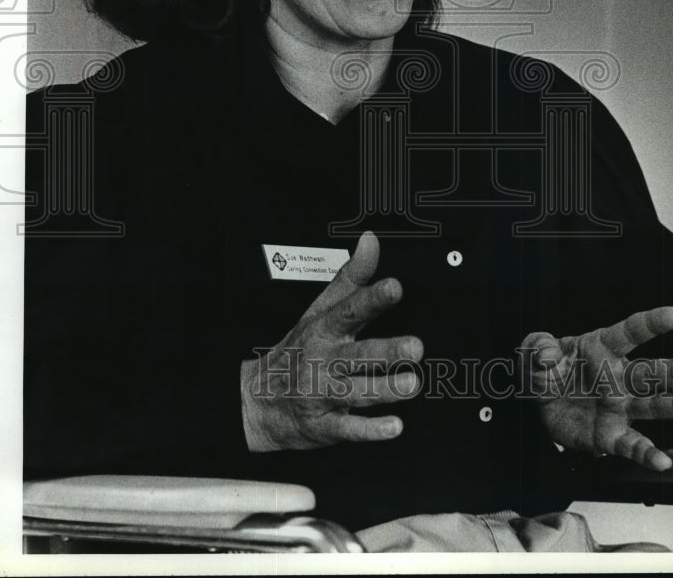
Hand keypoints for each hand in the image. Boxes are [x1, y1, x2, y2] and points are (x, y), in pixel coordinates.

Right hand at [241, 231, 422, 451]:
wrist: (257, 399)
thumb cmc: (299, 349)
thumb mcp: (320, 308)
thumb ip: (352, 276)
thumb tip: (371, 241)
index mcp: (325, 329)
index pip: (350, 310)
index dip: (372, 298)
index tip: (394, 288)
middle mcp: (325, 360)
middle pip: (358, 354)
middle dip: (386, 351)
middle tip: (415, 347)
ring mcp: (323, 394)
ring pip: (357, 391)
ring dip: (385, 389)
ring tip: (410, 384)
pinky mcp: (325, 425)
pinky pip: (349, 429)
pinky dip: (370, 430)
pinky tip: (393, 427)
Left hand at [521, 306, 672, 469]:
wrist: (539, 402)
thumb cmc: (547, 367)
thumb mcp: (535, 349)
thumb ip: (539, 346)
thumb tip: (548, 355)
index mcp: (601, 347)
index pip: (630, 331)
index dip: (652, 322)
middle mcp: (617, 377)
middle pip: (651, 371)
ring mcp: (618, 406)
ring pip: (652, 405)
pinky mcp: (610, 434)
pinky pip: (631, 444)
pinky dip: (647, 454)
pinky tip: (662, 461)